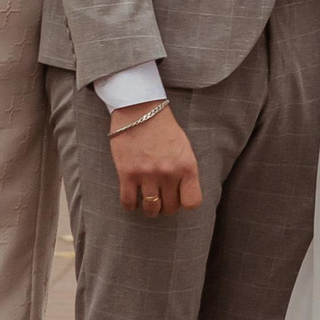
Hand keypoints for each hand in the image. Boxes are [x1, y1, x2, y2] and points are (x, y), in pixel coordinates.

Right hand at [112, 99, 201, 217]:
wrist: (139, 109)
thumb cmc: (163, 128)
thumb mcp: (184, 147)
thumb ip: (185, 170)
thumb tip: (183, 194)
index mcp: (187, 166)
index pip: (192, 202)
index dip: (185, 203)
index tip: (179, 198)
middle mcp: (168, 173)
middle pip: (171, 208)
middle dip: (167, 206)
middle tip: (162, 198)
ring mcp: (147, 175)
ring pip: (151, 210)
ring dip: (150, 209)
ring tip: (147, 201)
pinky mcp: (127, 174)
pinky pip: (129, 203)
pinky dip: (131, 204)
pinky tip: (132, 198)